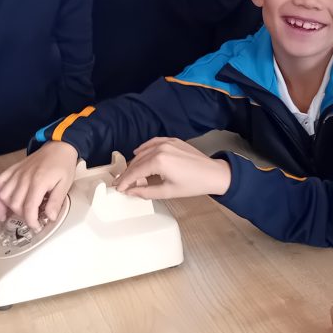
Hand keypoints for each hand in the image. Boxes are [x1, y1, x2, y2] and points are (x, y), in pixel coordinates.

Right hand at [0, 142, 78, 231]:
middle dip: (23, 215)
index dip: (31, 221)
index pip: (28, 208)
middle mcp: (24, 177)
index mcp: (39, 182)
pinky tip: (12, 194)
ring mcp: (17, 172)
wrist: (59, 146)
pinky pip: (0, 181)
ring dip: (11, 205)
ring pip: (4, 195)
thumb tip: (50, 217)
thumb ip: (56, 202)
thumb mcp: (65, 184)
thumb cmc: (63, 164)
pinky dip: (2, 191)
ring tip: (23, 207)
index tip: (36, 226)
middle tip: (33, 216)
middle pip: (14, 204)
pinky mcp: (14, 168)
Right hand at [114, 137, 231, 199]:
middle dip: (127, 173)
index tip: (118, 188)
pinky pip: (153, 142)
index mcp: (159, 161)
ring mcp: (167, 142)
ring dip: (134, 163)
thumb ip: (145, 192)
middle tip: (120, 182)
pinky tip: (138, 153)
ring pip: (143, 152)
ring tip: (129, 174)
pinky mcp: (172, 140)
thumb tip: (131, 191)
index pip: (135, 172)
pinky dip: (144, 148)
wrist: (213, 174)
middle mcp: (161, 148)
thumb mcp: (168, 192)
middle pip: (137, 162)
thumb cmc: (194, 184)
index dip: (125, 181)